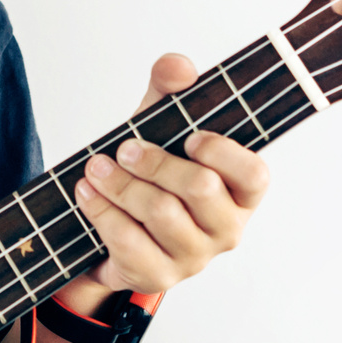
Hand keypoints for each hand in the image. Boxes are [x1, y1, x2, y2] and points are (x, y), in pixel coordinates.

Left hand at [72, 53, 270, 297]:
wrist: (114, 233)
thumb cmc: (152, 176)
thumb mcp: (161, 129)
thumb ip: (171, 93)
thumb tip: (177, 66)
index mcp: (241, 192)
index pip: (254, 175)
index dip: (225, 153)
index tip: (191, 136)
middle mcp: (227, 229)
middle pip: (200, 188)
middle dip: (155, 162)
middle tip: (124, 149)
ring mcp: (194, 258)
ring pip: (161, 213)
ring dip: (121, 185)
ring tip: (96, 168)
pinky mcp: (158, 276)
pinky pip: (129, 242)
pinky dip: (102, 212)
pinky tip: (87, 193)